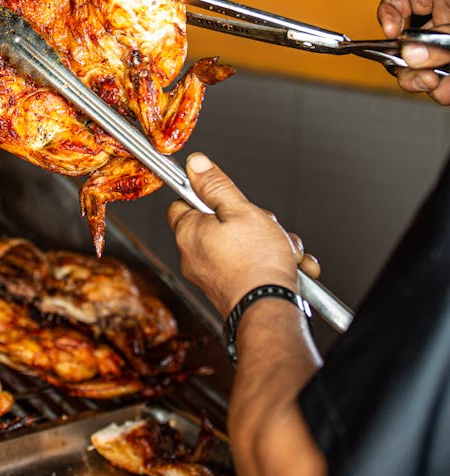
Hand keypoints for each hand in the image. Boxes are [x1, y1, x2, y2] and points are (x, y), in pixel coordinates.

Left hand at [167, 153, 298, 318]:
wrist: (270, 312)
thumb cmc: (256, 263)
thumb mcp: (240, 210)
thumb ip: (216, 185)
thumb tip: (195, 164)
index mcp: (189, 232)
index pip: (183, 202)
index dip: (204, 194)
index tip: (225, 194)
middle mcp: (193, 256)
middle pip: (219, 223)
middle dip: (251, 221)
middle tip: (266, 226)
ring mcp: (211, 276)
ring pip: (240, 245)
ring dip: (268, 243)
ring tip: (285, 250)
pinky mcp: (229, 291)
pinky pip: (249, 267)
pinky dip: (271, 264)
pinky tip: (291, 267)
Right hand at [377, 0, 449, 104]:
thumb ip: (437, 40)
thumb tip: (409, 54)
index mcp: (445, 1)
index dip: (389, 11)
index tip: (390, 31)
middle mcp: (441, 27)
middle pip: (401, 39)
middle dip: (400, 58)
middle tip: (407, 65)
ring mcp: (445, 53)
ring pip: (414, 68)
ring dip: (417, 80)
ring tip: (431, 82)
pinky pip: (435, 87)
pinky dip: (440, 92)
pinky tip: (447, 90)